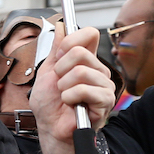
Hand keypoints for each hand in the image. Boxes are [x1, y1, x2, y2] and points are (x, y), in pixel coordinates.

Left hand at [31, 27, 114, 144]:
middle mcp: (98, 70)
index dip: (71, 40)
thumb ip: (56, 50)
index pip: (90, 34)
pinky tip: (71, 104)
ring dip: (63, 86)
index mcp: (86, 61)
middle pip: (80, 52)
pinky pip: (82, 89)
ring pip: (80, 71)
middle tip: (59, 84)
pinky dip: (69, 97)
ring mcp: (104, 85)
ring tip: (65, 96)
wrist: (50, 127)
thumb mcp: (47, 72)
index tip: (58, 56)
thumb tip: (61, 26)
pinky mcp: (106, 100)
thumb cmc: (49, 103)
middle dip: (60, 70)